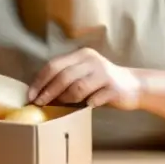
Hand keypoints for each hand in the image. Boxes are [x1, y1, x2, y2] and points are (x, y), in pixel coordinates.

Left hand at [27, 48, 141, 109]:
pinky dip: (86, 105)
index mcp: (81, 55)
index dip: (40, 81)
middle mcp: (92, 61)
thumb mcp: (84, 74)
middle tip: (39, 104)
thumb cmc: (101, 83)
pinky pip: (94, 99)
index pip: (54, 65)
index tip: (31, 95)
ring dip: (65, 99)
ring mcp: (104, 73)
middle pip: (63, 76)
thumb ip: (66, 78)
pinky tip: (84, 108)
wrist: (133, 86)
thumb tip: (40, 93)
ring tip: (59, 106)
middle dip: (48, 92)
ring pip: (77, 88)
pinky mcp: (113, 88)